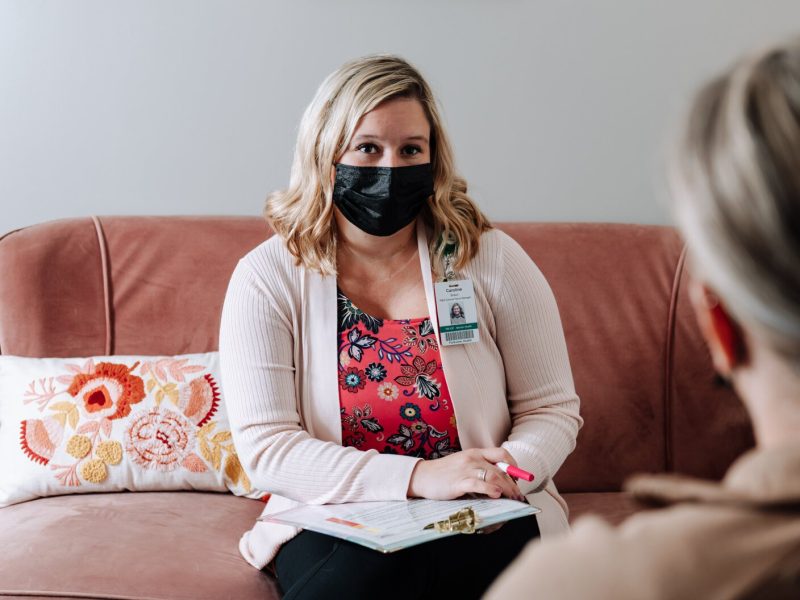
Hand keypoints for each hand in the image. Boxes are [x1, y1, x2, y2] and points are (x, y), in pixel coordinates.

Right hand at [406, 447, 524, 500]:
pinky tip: (496, 495)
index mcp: (475, 453)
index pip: (502, 453)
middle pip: (501, 469)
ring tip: (511, 498)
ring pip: (494, 476)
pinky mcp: (459, 481)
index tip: (517, 479)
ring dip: (507, 488)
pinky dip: (491, 490)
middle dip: (513, 483)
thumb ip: (480, 469)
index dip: (514, 466)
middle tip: (518, 495)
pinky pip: (479, 484)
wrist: (422, 476)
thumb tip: (500, 483)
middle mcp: (473, 458)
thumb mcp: (464, 465)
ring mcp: (466, 469)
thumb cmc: (444, 474)